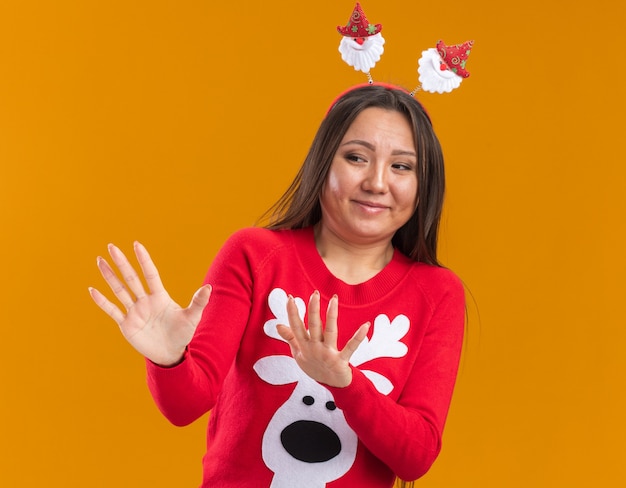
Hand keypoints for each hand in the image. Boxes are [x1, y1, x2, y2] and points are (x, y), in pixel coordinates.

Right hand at [89, 242, 210, 366]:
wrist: (171, 354)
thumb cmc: (183, 334)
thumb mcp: (192, 317)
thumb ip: (198, 302)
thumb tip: (208, 287)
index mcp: (160, 296)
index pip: (150, 274)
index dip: (144, 260)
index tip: (137, 244)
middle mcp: (145, 301)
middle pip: (131, 278)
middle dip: (122, 263)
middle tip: (112, 246)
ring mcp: (134, 311)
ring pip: (119, 290)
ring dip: (109, 276)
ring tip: (100, 261)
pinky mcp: (126, 324)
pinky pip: (112, 310)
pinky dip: (102, 301)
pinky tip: (92, 289)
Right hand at [276, 291, 369, 387]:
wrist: (330, 385)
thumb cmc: (314, 366)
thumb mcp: (298, 353)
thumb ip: (290, 338)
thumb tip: (278, 325)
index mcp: (304, 346)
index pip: (296, 326)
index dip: (292, 313)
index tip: (290, 298)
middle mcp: (315, 348)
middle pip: (313, 326)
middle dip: (313, 310)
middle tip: (314, 294)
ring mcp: (328, 354)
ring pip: (330, 331)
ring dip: (332, 315)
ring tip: (334, 299)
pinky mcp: (341, 360)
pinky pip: (351, 347)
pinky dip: (359, 337)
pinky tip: (365, 325)